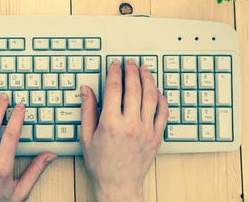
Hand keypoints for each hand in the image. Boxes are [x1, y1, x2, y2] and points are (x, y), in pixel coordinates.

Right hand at [79, 61, 168, 201]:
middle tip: (130, 63)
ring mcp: (146, 129)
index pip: (114, 88)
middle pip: (133, 88)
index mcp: (110, 122)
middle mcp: (130, 124)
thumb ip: (87, 110)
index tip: (114, 65)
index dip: (114, 72)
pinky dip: (161, 98)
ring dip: (148, 79)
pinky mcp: (156, 136)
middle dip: (131, 71)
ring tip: (144, 70)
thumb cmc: (101, 163)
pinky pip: (163, 112)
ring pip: (150, 96)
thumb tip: (86, 90)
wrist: (119, 185)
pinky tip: (156, 91)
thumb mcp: (86, 136)